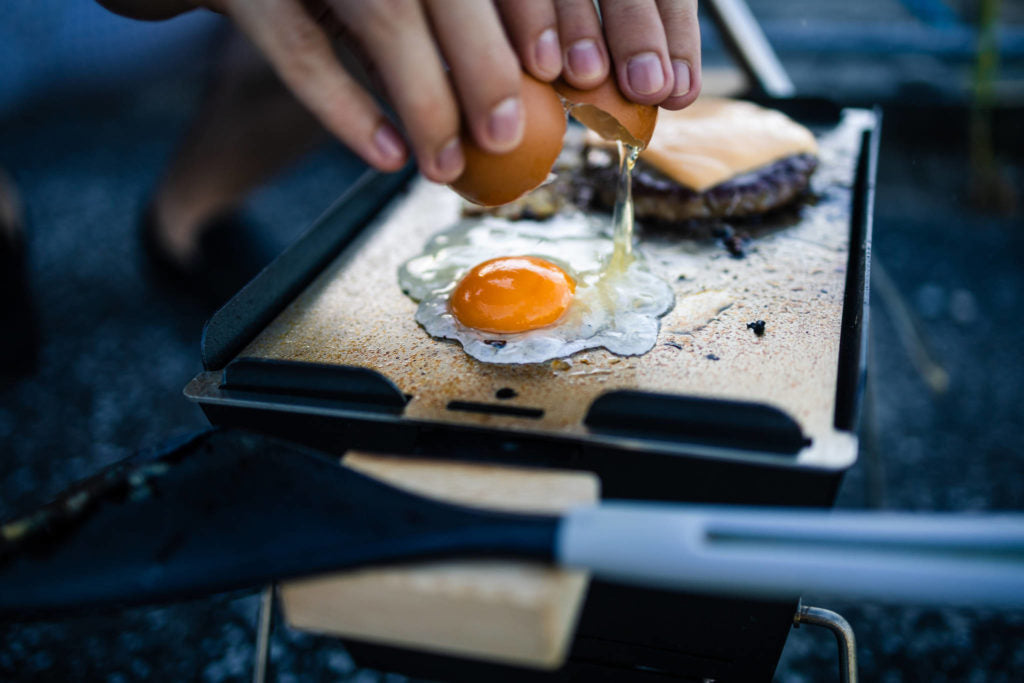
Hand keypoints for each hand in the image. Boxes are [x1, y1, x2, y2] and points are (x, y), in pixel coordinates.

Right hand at [195, 0, 701, 181]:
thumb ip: (449, 15)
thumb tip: (523, 86)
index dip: (535, 9)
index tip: (561, 68)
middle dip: (488, 62)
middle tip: (509, 134)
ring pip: (384, 14)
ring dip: (426, 98)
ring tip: (449, 165)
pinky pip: (296, 47)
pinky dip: (347, 108)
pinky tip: (388, 156)